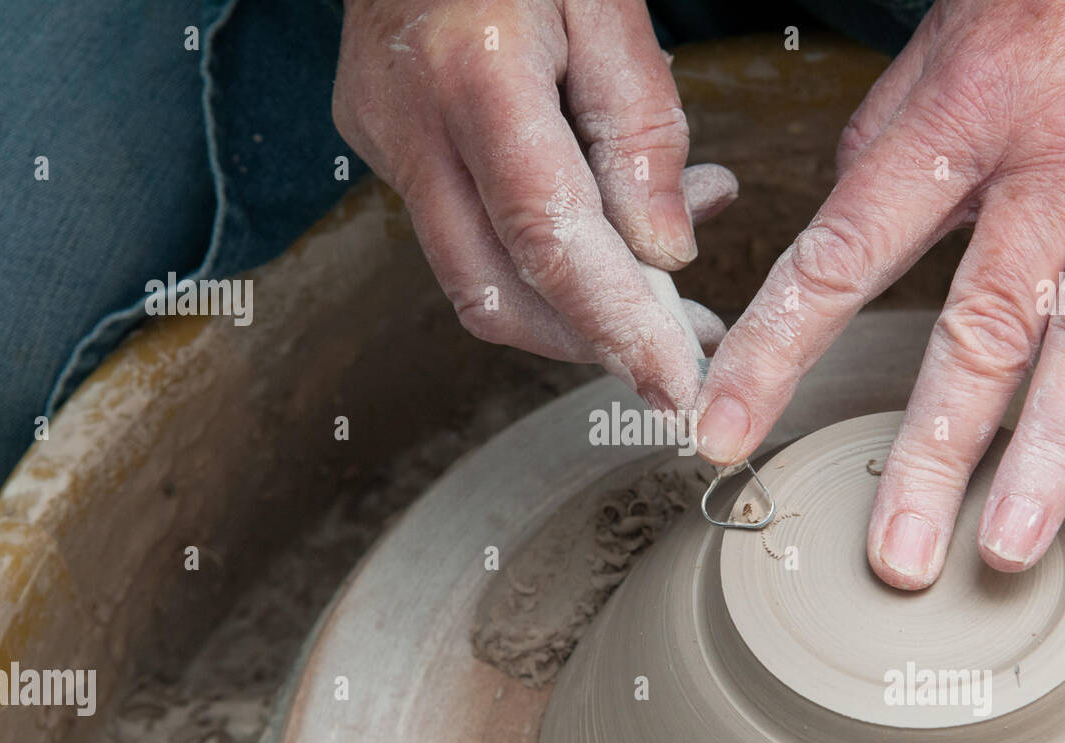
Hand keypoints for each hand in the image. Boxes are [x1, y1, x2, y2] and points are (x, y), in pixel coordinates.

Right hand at [333, 0, 736, 409]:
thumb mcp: (608, 0)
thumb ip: (641, 127)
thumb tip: (664, 251)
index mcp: (474, 76)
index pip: (547, 239)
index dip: (614, 324)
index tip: (674, 383)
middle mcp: (413, 128)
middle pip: (494, 293)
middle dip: (592, 341)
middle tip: (680, 348)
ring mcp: (387, 146)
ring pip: (477, 280)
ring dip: (575, 304)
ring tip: (666, 279)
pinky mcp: (385, 151)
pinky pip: (466, 235)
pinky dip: (542, 256)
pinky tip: (608, 222)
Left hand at [694, 0, 1064, 588]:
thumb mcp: (953, 34)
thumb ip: (894, 136)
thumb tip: (844, 218)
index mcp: (965, 115)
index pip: (843, 253)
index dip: (775, 351)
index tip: (724, 432)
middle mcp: (1060, 152)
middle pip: (981, 324)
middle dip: (931, 451)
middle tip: (895, 552)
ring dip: (1055, 448)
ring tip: (1010, 541)